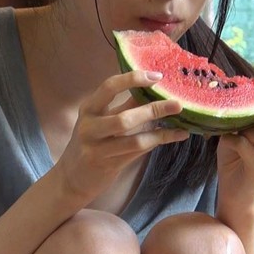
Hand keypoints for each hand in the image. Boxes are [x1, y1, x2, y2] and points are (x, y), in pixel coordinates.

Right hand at [53, 70, 190, 205]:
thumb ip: (123, 106)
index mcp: (89, 109)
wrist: (71, 177)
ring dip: (161, 132)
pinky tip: (175, 136)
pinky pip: (138, 152)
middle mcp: (90, 128)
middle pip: (124, 118)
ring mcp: (97, 149)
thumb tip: (153, 89)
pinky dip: (158, 142)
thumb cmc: (91, 142)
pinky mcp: (108, 165)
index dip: (133, 79)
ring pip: (134, 140)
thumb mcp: (100, 120)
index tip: (157, 76)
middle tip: (177, 103)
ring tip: (182, 123)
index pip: (109, 87)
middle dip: (154, 110)